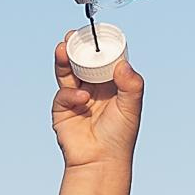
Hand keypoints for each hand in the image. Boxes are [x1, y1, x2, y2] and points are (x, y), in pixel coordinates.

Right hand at [50, 36, 143, 171]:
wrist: (101, 161)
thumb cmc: (119, 136)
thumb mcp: (131, 108)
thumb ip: (131, 86)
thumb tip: (123, 65)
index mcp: (111, 85)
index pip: (103, 60)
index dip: (99, 47)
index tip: (96, 33)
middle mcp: (93, 88)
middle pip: (82, 61)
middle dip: (76, 48)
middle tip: (73, 35)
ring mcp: (76, 96)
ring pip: (67, 71)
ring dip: (64, 59)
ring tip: (63, 47)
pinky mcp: (63, 108)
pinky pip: (63, 93)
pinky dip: (71, 93)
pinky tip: (82, 98)